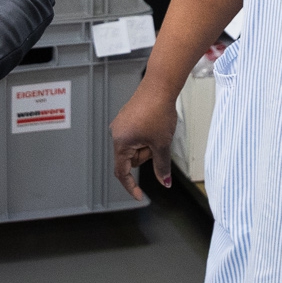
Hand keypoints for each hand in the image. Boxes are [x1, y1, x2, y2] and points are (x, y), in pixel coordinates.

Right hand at [109, 83, 176, 202]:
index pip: (122, 172)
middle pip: (131, 159)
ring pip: (135, 147)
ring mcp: (121, 125)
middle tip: (158, 142)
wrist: (159, 87)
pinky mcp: (127, 119)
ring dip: (147, 145)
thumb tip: (164, 182)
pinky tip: (154, 124)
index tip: (139, 196)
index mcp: (121, 142)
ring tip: (157, 130)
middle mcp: (116, 134)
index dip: (130, 186)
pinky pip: (135, 136)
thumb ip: (161, 166)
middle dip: (146, 155)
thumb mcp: (162, 144)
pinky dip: (146, 136)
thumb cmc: (158, 112)